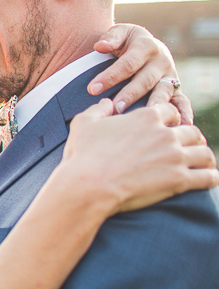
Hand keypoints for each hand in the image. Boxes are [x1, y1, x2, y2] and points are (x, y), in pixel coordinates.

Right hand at [61, 99, 217, 214]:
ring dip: (205, 158)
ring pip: (205, 153)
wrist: (88, 186)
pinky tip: (208, 180)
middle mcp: (166, 134)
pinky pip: (209, 177)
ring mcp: (175, 157)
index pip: (172, 112)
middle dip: (191, 140)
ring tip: (202, 165)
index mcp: (146, 117)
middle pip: (193, 132)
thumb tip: (106, 102)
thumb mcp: (84, 124)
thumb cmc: (83, 156)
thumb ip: (98, 110)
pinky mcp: (180, 179)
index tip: (170, 128)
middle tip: (187, 149)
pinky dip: (211, 178)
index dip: (172, 120)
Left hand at [89, 24, 191, 123]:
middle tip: (116, 108)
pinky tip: (181, 124)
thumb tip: (100, 46)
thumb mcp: (120, 33)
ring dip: (155, 104)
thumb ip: (111, 38)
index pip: (127, 63)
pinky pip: (182, 101)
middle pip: (145, 79)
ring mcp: (170, 75)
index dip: (110, 76)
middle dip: (130, 94)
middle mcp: (161, 61)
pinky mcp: (176, 88)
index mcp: (146, 46)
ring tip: (144, 116)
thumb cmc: (127, 42)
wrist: (146, 46)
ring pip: (164, 91)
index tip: (92, 89)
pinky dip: (184, 112)